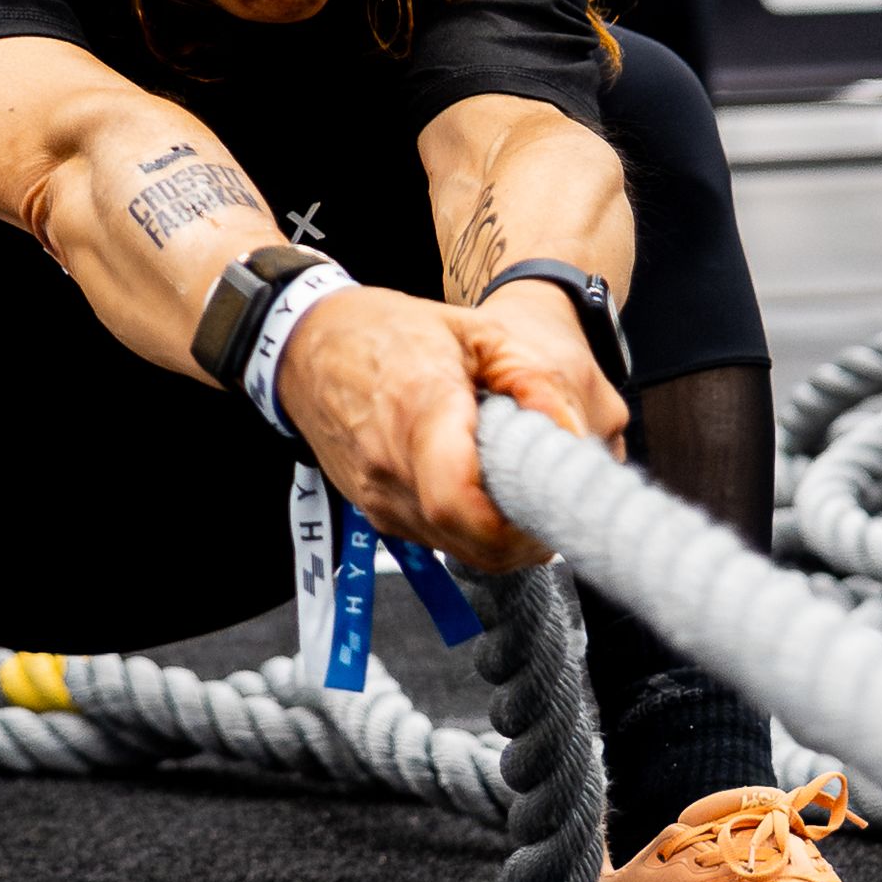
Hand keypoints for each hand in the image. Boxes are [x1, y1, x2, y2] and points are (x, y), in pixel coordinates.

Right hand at [273, 286, 610, 570]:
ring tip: (524, 491)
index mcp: (418, 408)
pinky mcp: (375, 512)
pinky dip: (474, 529)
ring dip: (504, 536)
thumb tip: (575, 437)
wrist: (306, 346)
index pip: (462, 499)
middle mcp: (391, 466)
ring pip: (461, 550)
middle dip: (527, 533)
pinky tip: (486, 490)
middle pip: (473, 539)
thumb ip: (533, 382)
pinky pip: (439, 540)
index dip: (517, 519)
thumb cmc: (389, 331)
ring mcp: (379, 496)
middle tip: (557, 500)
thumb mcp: (476, 331)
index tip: (555, 500)